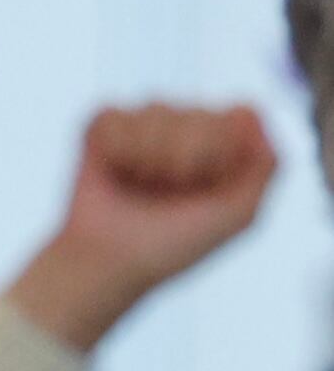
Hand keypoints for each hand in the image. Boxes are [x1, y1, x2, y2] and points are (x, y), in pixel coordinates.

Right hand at [8, 101, 277, 351]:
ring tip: (138, 185)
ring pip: (156, 109)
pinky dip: (111, 149)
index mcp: (225, 144)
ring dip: (145, 156)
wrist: (109, 262)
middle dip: (181, 158)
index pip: (241, 114)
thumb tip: (250, 114)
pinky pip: (113, 115)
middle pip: (198, 112)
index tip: (206, 187)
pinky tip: (112, 172)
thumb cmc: (173, 244)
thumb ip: (267, 165)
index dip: (221, 150)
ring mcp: (145, 124)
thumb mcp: (239, 215)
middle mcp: (188, 127)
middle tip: (166, 193)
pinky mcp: (103, 127)